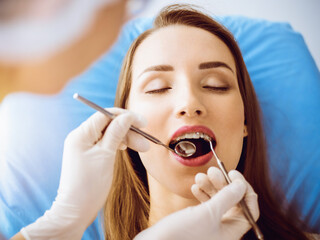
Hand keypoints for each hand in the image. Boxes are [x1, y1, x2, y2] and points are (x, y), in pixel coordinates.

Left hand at [21, 108, 148, 239]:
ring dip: (125, 138)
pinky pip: (104, 144)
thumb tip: (127, 117)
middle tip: (145, 142)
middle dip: (128, 130)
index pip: (105, 115)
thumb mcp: (106, 155)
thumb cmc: (90, 185)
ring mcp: (83, 147)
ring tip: (142, 148)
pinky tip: (126, 148)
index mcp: (81, 134)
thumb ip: (116, 133)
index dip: (125, 116)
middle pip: (108, 125)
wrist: (76, 211)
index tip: (143, 122)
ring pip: (108, 135)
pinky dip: (117, 144)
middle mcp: (80, 137)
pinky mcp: (87, 155)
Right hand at [134, 167, 258, 239]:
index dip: (244, 190)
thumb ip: (226, 198)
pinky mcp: (199, 223)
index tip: (233, 173)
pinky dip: (202, 194)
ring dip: (210, 186)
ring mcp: (211, 227)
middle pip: (233, 203)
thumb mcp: (207, 213)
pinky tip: (194, 187)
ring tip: (199, 176)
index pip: (249, 209)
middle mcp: (224, 231)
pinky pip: (206, 205)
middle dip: (223, 184)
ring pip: (218, 202)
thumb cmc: (181, 234)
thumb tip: (241, 185)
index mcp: (232, 233)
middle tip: (212, 170)